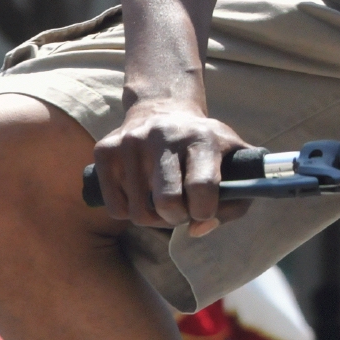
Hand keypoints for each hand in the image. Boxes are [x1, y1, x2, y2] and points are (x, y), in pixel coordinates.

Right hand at [92, 98, 250, 235]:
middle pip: (167, 202)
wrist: (163, 109)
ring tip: (164, 203)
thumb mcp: (234, 164)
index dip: (204, 210)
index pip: (202, 186)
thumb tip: (197, 230)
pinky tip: (143, 196)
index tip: (204, 211)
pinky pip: (116, 208)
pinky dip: (131, 213)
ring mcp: (131, 141)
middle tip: (182, 211)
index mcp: (203, 137)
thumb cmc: (205, 147)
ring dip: (155, 219)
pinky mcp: (105, 150)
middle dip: (177, 218)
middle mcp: (165, 135)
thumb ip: (234, 204)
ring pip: (139, 212)